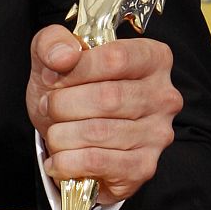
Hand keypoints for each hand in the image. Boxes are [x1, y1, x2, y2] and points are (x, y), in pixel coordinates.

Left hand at [26, 23, 180, 205]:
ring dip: (62, 134)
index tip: (52, 77)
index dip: (76, 70)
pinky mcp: (144, 167)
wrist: (68, 135)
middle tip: (47, 106)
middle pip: (108, 98)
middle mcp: (163, 96)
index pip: (115, 59)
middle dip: (63, 104)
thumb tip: (64, 55)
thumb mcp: (54, 55)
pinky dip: (67, 161)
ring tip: (54, 132)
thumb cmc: (69, 89)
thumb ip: (52, 42)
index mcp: (152, 58)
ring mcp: (157, 134)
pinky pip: (98, 162)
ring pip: (99, 132)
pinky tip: (58, 159)